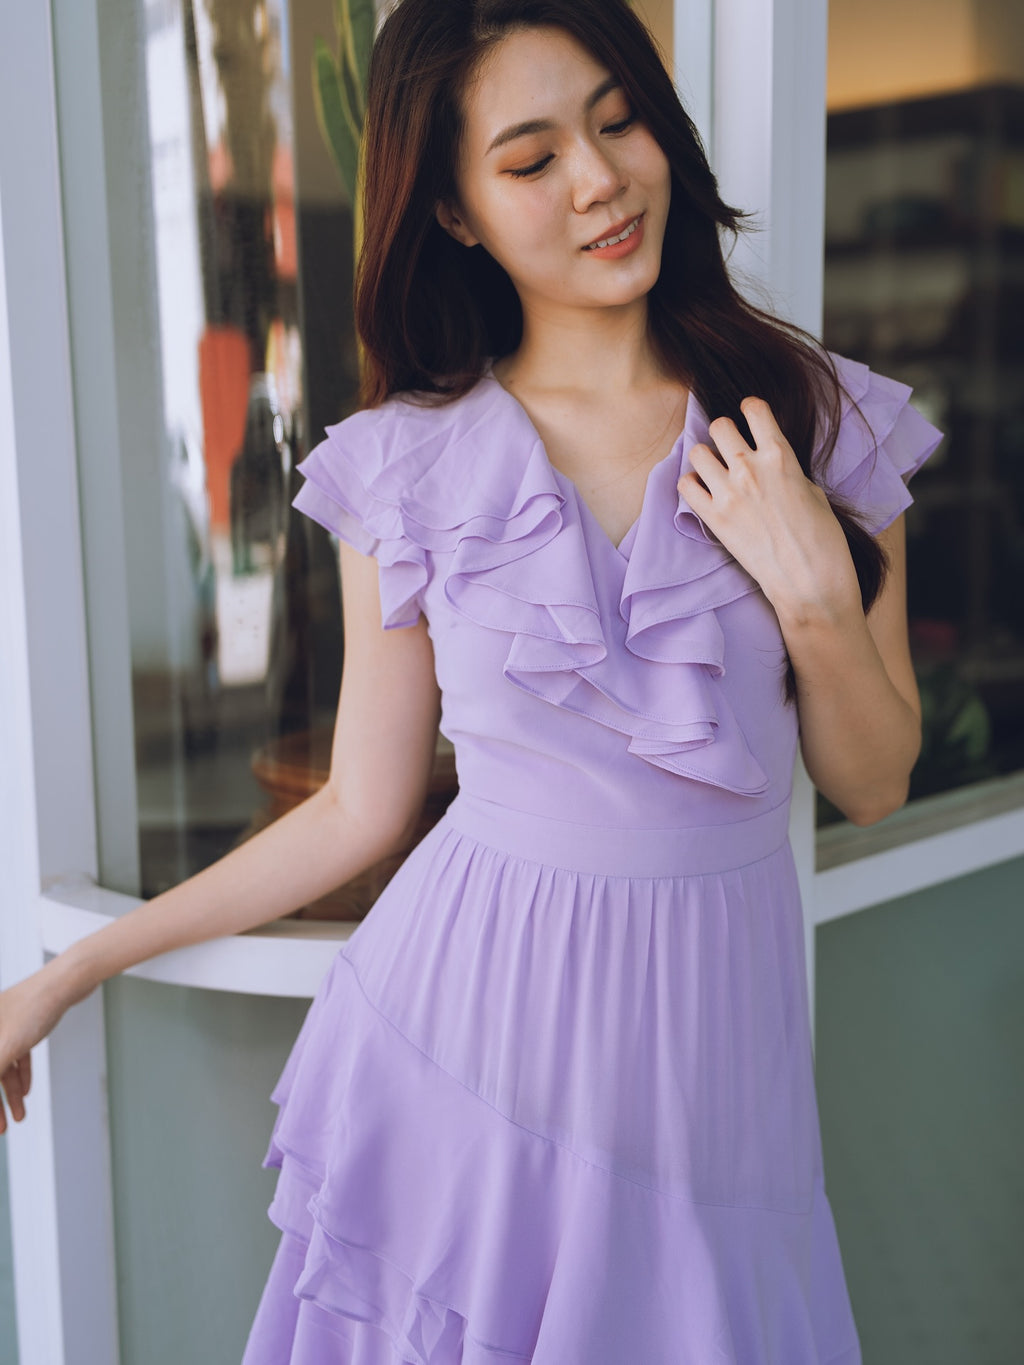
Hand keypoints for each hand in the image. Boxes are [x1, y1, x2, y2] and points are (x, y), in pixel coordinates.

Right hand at [0, 969, 70, 1132]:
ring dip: (9, 1093)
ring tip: (18, 1117)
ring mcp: (5, 1024)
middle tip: (0, 1130)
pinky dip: (21, 1075)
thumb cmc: (34, 1008)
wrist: (68, 980)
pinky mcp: (24, 1023)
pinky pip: (16, 1055)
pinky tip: (27, 1093)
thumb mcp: (5, 1047)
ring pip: (2, 1065)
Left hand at [677, 397, 861, 623]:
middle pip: (719, 426)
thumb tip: (770, 467)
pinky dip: (691, 486)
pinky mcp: (714, 519)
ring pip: (696, 452)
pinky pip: (685, 486)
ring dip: (704, 459)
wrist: (809, 582)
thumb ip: (786, 472)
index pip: (754, 409)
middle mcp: (751, 468)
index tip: (750, 418)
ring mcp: (729, 493)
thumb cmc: (821, 540)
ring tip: (714, 472)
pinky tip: (704, 493)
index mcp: (781, 456)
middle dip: (724, 434)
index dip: (750, 410)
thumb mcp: (813, 493)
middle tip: (730, 449)